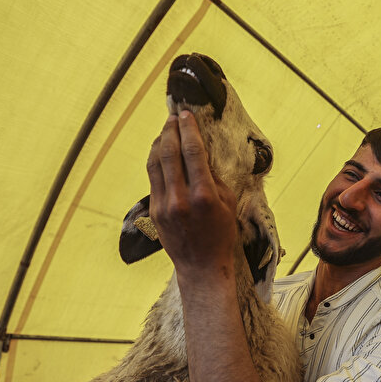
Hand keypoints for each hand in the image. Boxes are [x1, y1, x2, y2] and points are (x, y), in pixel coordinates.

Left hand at [147, 111, 237, 278]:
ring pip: (155, 163)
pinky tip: (160, 152)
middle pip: (170, 153)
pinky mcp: (153, 210)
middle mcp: (180, 199)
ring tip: (165, 129)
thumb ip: (213, 177)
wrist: (202, 266)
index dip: (189, 130)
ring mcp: (163, 205)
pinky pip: (153, 178)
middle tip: (174, 116)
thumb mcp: (227, 203)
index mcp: (204, 196)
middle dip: (171, 130)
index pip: (193, 152)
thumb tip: (200, 153)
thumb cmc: (221, 234)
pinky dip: (156, 160)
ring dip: (159, 142)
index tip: (187, 115)